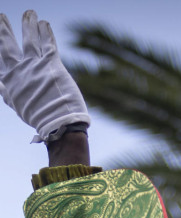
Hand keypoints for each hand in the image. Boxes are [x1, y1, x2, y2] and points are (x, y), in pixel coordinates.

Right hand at [0, 10, 89, 141]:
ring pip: (29, 40)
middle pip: (8, 45)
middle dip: (4, 29)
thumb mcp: (18, 106)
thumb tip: (0, 86)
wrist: (57, 124)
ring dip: (28, 25)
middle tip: (1, 15)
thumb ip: (8, 93)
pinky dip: (45, 33)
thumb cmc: (39, 118)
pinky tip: (44, 23)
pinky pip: (47, 44)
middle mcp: (19, 71)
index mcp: (9, 81)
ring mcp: (34, 67)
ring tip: (29, 13)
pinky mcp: (51, 65)